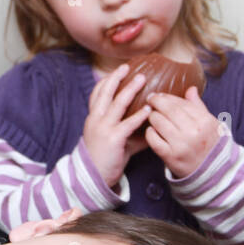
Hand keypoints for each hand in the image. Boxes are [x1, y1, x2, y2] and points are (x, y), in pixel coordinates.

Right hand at [81, 64, 153, 191]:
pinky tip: (149, 109)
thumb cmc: (105, 158)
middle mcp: (96, 120)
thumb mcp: (113, 140)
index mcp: (93, 118)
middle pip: (105, 93)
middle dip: (116, 78)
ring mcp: (103, 128)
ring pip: (117, 104)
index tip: (117, 71)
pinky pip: (128, 124)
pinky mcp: (113, 139)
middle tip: (128, 67)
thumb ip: (130, 130)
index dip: (106, 81)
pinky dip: (139, 115)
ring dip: (130, 90)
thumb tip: (150, 124)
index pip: (96, 94)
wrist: (94, 177)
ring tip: (142, 80)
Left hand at [144, 86, 221, 178]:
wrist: (212, 172)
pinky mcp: (170, 157)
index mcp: (204, 121)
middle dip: (156, 102)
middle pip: (168, 110)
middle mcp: (193, 132)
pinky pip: (153, 139)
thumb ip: (198, 106)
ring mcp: (181, 145)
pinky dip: (150, 132)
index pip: (180, 103)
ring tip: (152, 116)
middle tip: (150, 99)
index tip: (159, 95)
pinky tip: (152, 130)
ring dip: (152, 116)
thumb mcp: (210, 124)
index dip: (167, 97)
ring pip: (158, 122)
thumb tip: (190, 89)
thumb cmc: (210, 144)